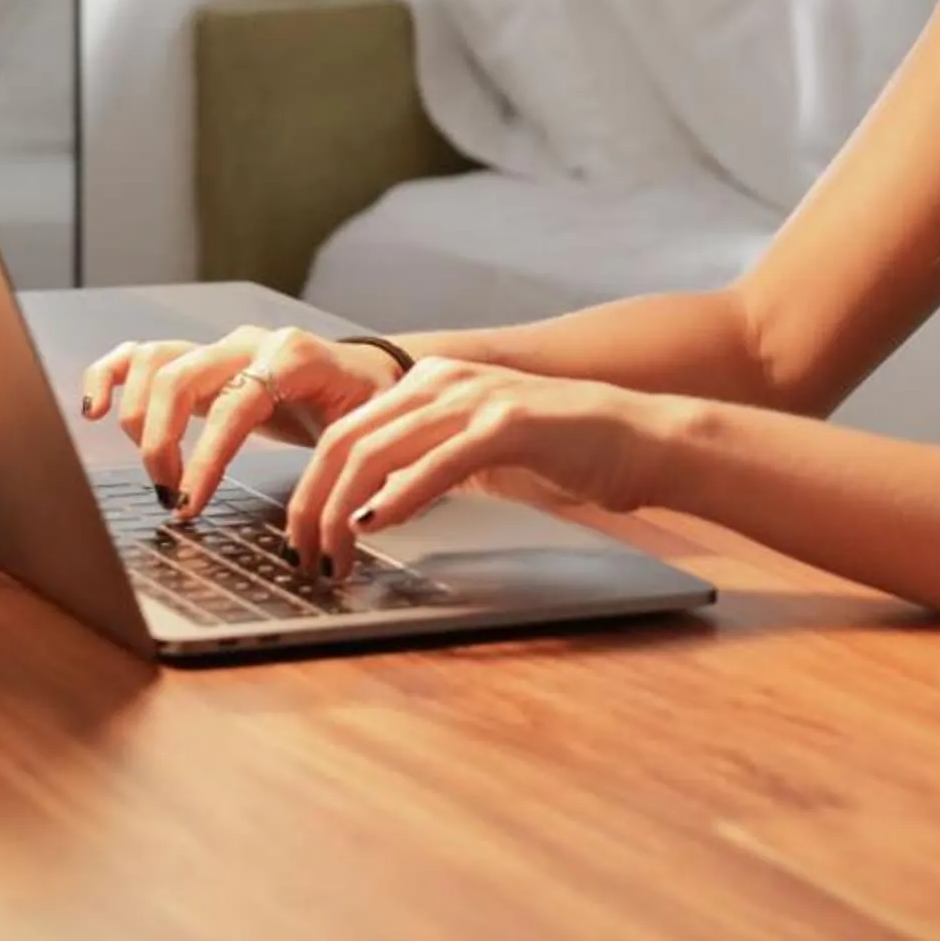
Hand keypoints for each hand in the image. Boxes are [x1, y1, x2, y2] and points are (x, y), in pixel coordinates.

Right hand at [77, 324, 406, 514]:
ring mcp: (219, 347)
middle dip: (163, 445)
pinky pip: (140, 355)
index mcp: (294, 357)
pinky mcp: (198, 358)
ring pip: (155, 364)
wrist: (367, 376)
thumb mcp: (366, 433)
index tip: (189, 505)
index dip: (207, 457)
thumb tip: (329, 519)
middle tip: (173, 498)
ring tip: (158, 472)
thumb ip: (347, 465)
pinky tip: (94, 410)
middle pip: (180, 379)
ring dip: (140, 422)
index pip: (235, 404)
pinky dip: (110, 377)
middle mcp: (250, 343)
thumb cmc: (364, 408)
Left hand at [283, 359, 680, 578]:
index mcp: (429, 382)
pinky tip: (374, 528)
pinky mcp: (507, 424)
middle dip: (309, 505)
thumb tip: (367, 509)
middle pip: (344, 442)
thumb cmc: (564, 452)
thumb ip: (425, 463)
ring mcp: (475, 398)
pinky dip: (395, 498)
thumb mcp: (477, 449)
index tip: (297, 541)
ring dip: (340, 513)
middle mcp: (443, 380)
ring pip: (376, 452)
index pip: (342, 432)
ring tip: (331, 559)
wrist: (643, 437)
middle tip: (302, 560)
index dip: (307, 491)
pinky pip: (434, 462)